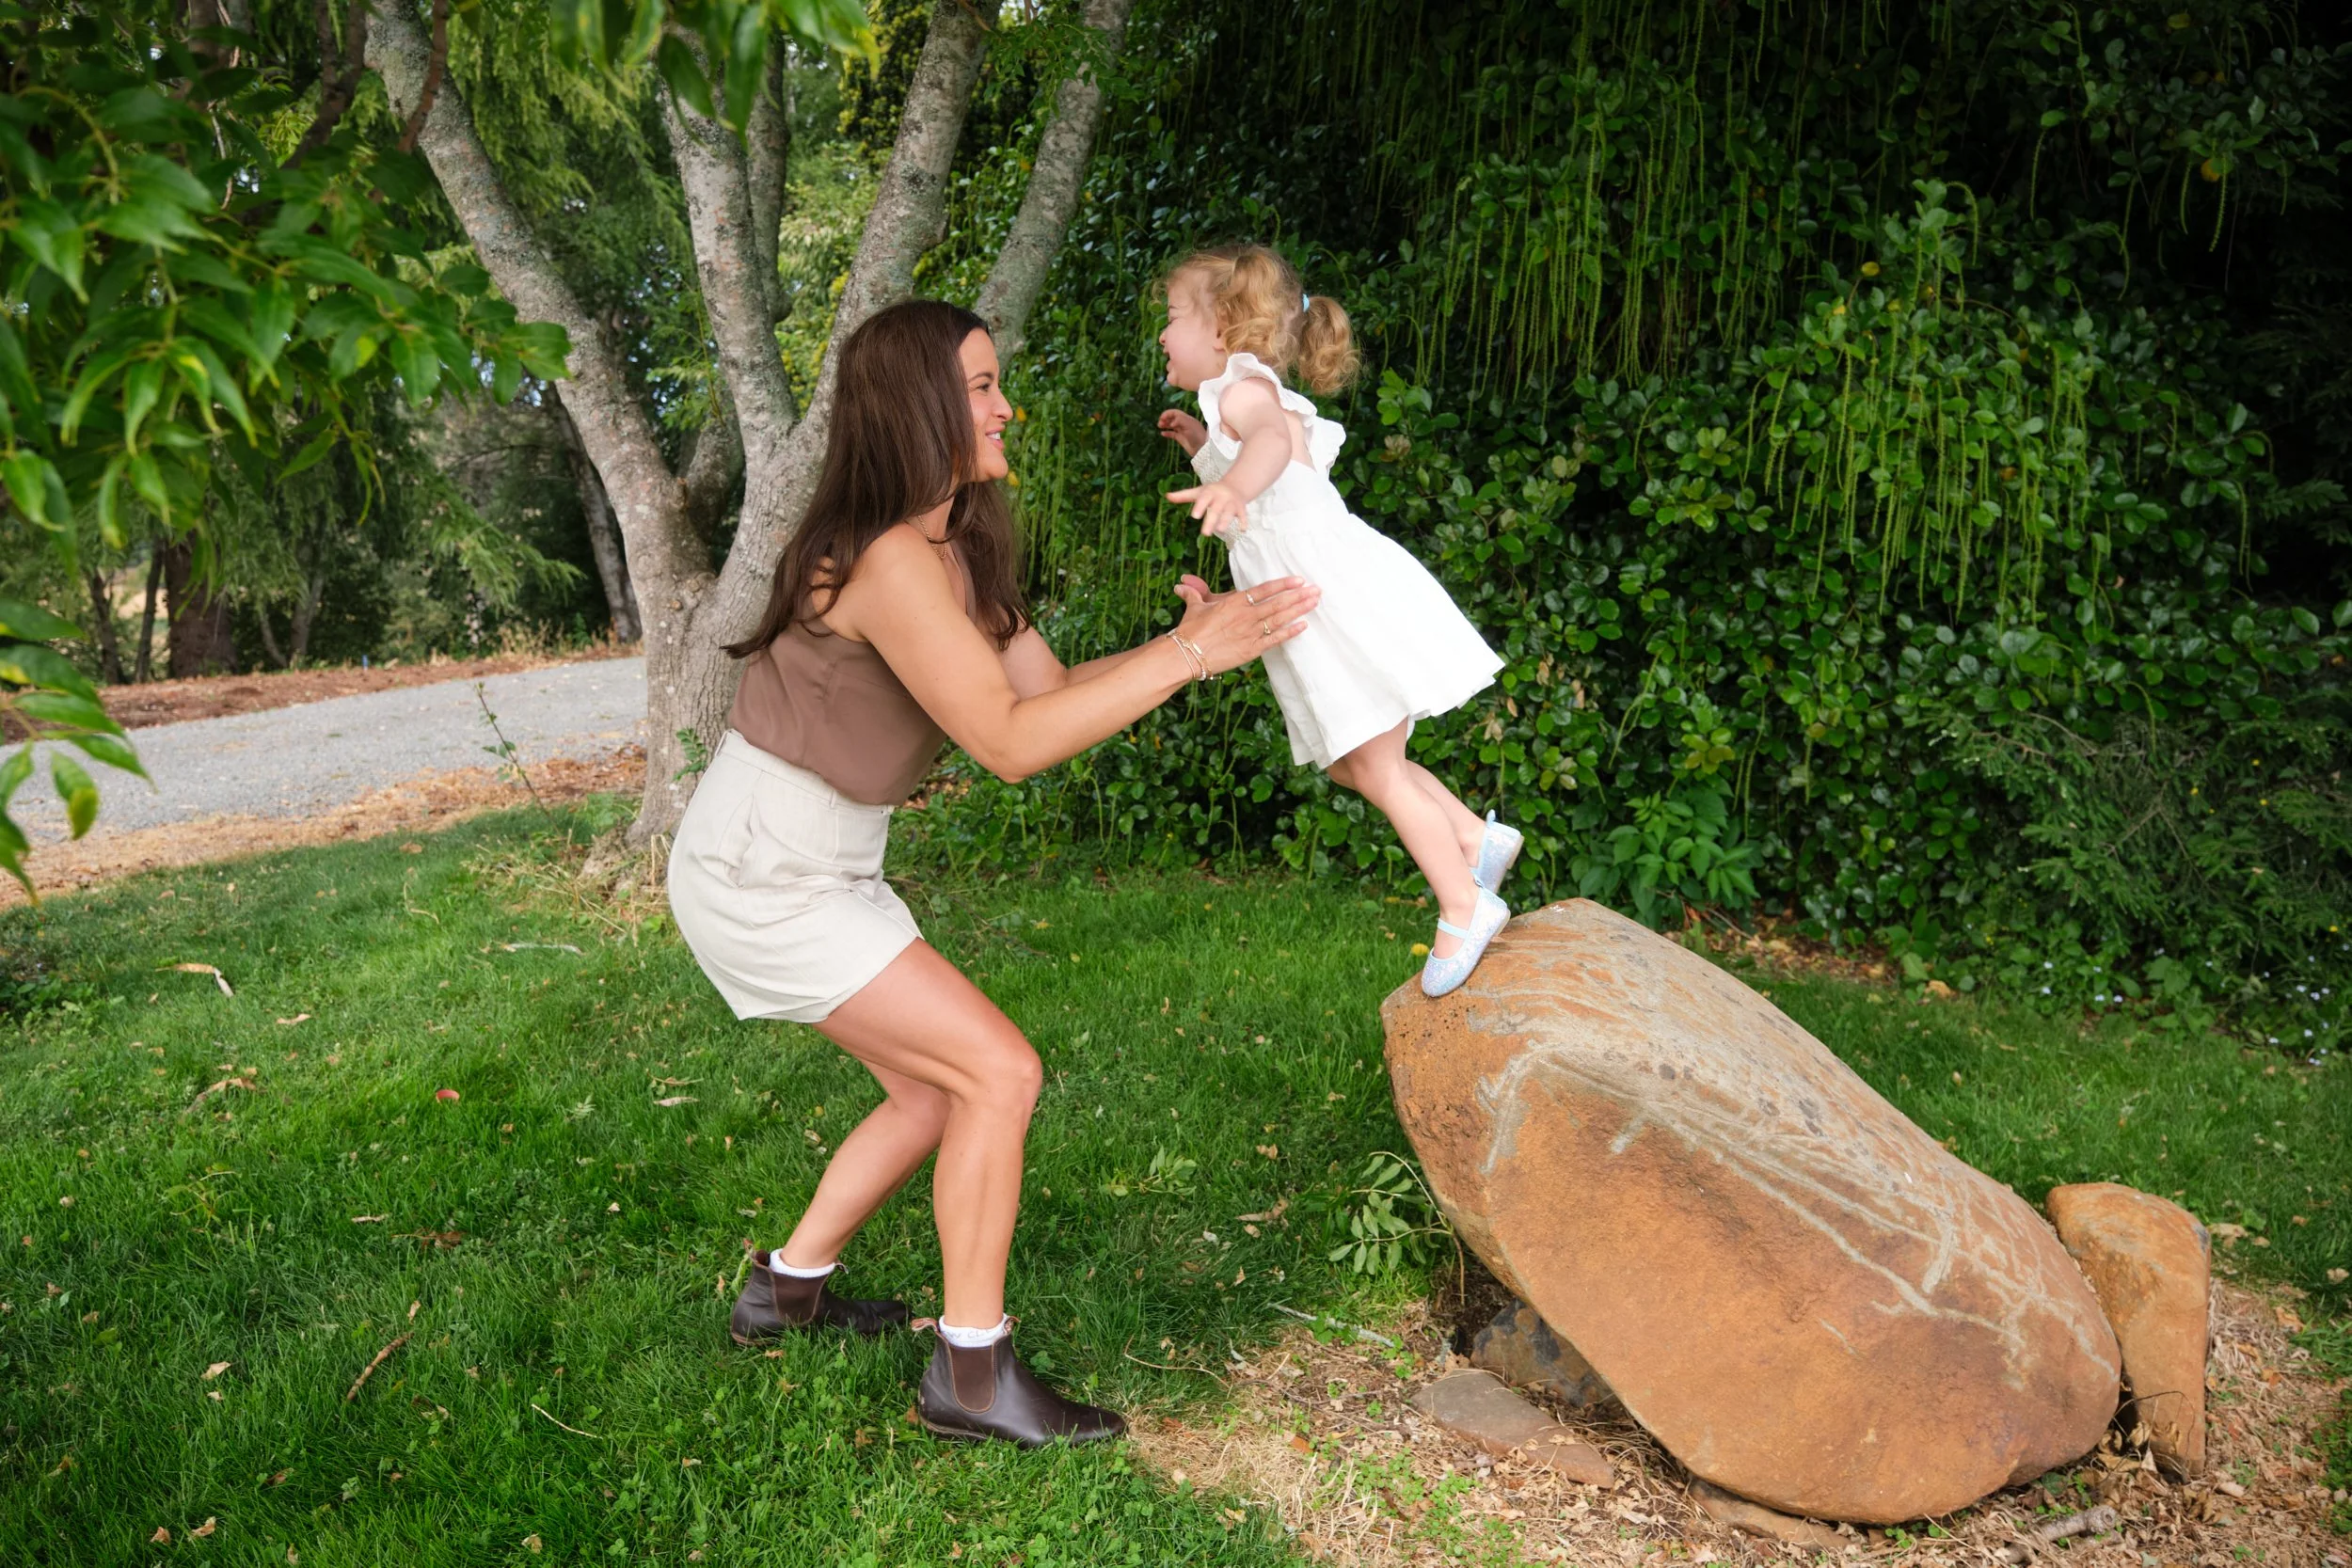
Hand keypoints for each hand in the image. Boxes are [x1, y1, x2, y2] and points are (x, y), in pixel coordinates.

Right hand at [1156, 409, 1206, 455]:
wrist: (1202, 449)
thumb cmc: (1197, 436)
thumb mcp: (1189, 426)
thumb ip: (1180, 421)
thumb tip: (1171, 423)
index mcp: (1187, 419)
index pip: (1176, 413)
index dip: (1168, 413)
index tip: (1161, 417)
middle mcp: (1184, 424)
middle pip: (1172, 418)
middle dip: (1165, 419)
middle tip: (1159, 423)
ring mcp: (1182, 431)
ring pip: (1172, 425)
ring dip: (1165, 424)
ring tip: (1159, 426)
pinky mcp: (1181, 438)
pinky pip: (1172, 434)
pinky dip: (1167, 433)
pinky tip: (1162, 434)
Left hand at [1166, 480, 1247, 536]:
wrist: (1235, 486)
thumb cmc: (1212, 492)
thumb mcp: (1198, 492)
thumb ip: (1183, 496)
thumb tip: (1167, 496)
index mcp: (1209, 493)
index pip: (1203, 499)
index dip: (1200, 507)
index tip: (1194, 516)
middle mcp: (1221, 497)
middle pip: (1216, 509)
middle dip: (1211, 520)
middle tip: (1205, 533)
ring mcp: (1232, 503)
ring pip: (1230, 512)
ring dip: (1226, 520)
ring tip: (1220, 530)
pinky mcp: (1241, 508)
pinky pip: (1244, 515)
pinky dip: (1244, 522)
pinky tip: (1242, 530)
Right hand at [1176, 574, 1318, 675]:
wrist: (1186, 654)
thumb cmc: (1189, 630)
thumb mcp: (1194, 607)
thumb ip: (1195, 593)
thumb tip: (1182, 584)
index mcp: (1234, 602)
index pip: (1264, 590)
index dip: (1283, 584)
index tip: (1299, 580)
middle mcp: (1246, 615)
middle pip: (1278, 603)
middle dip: (1299, 596)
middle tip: (1317, 590)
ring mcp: (1250, 632)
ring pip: (1280, 619)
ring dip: (1299, 610)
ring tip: (1315, 603)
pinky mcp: (1251, 649)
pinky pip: (1275, 639)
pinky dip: (1290, 632)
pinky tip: (1303, 626)